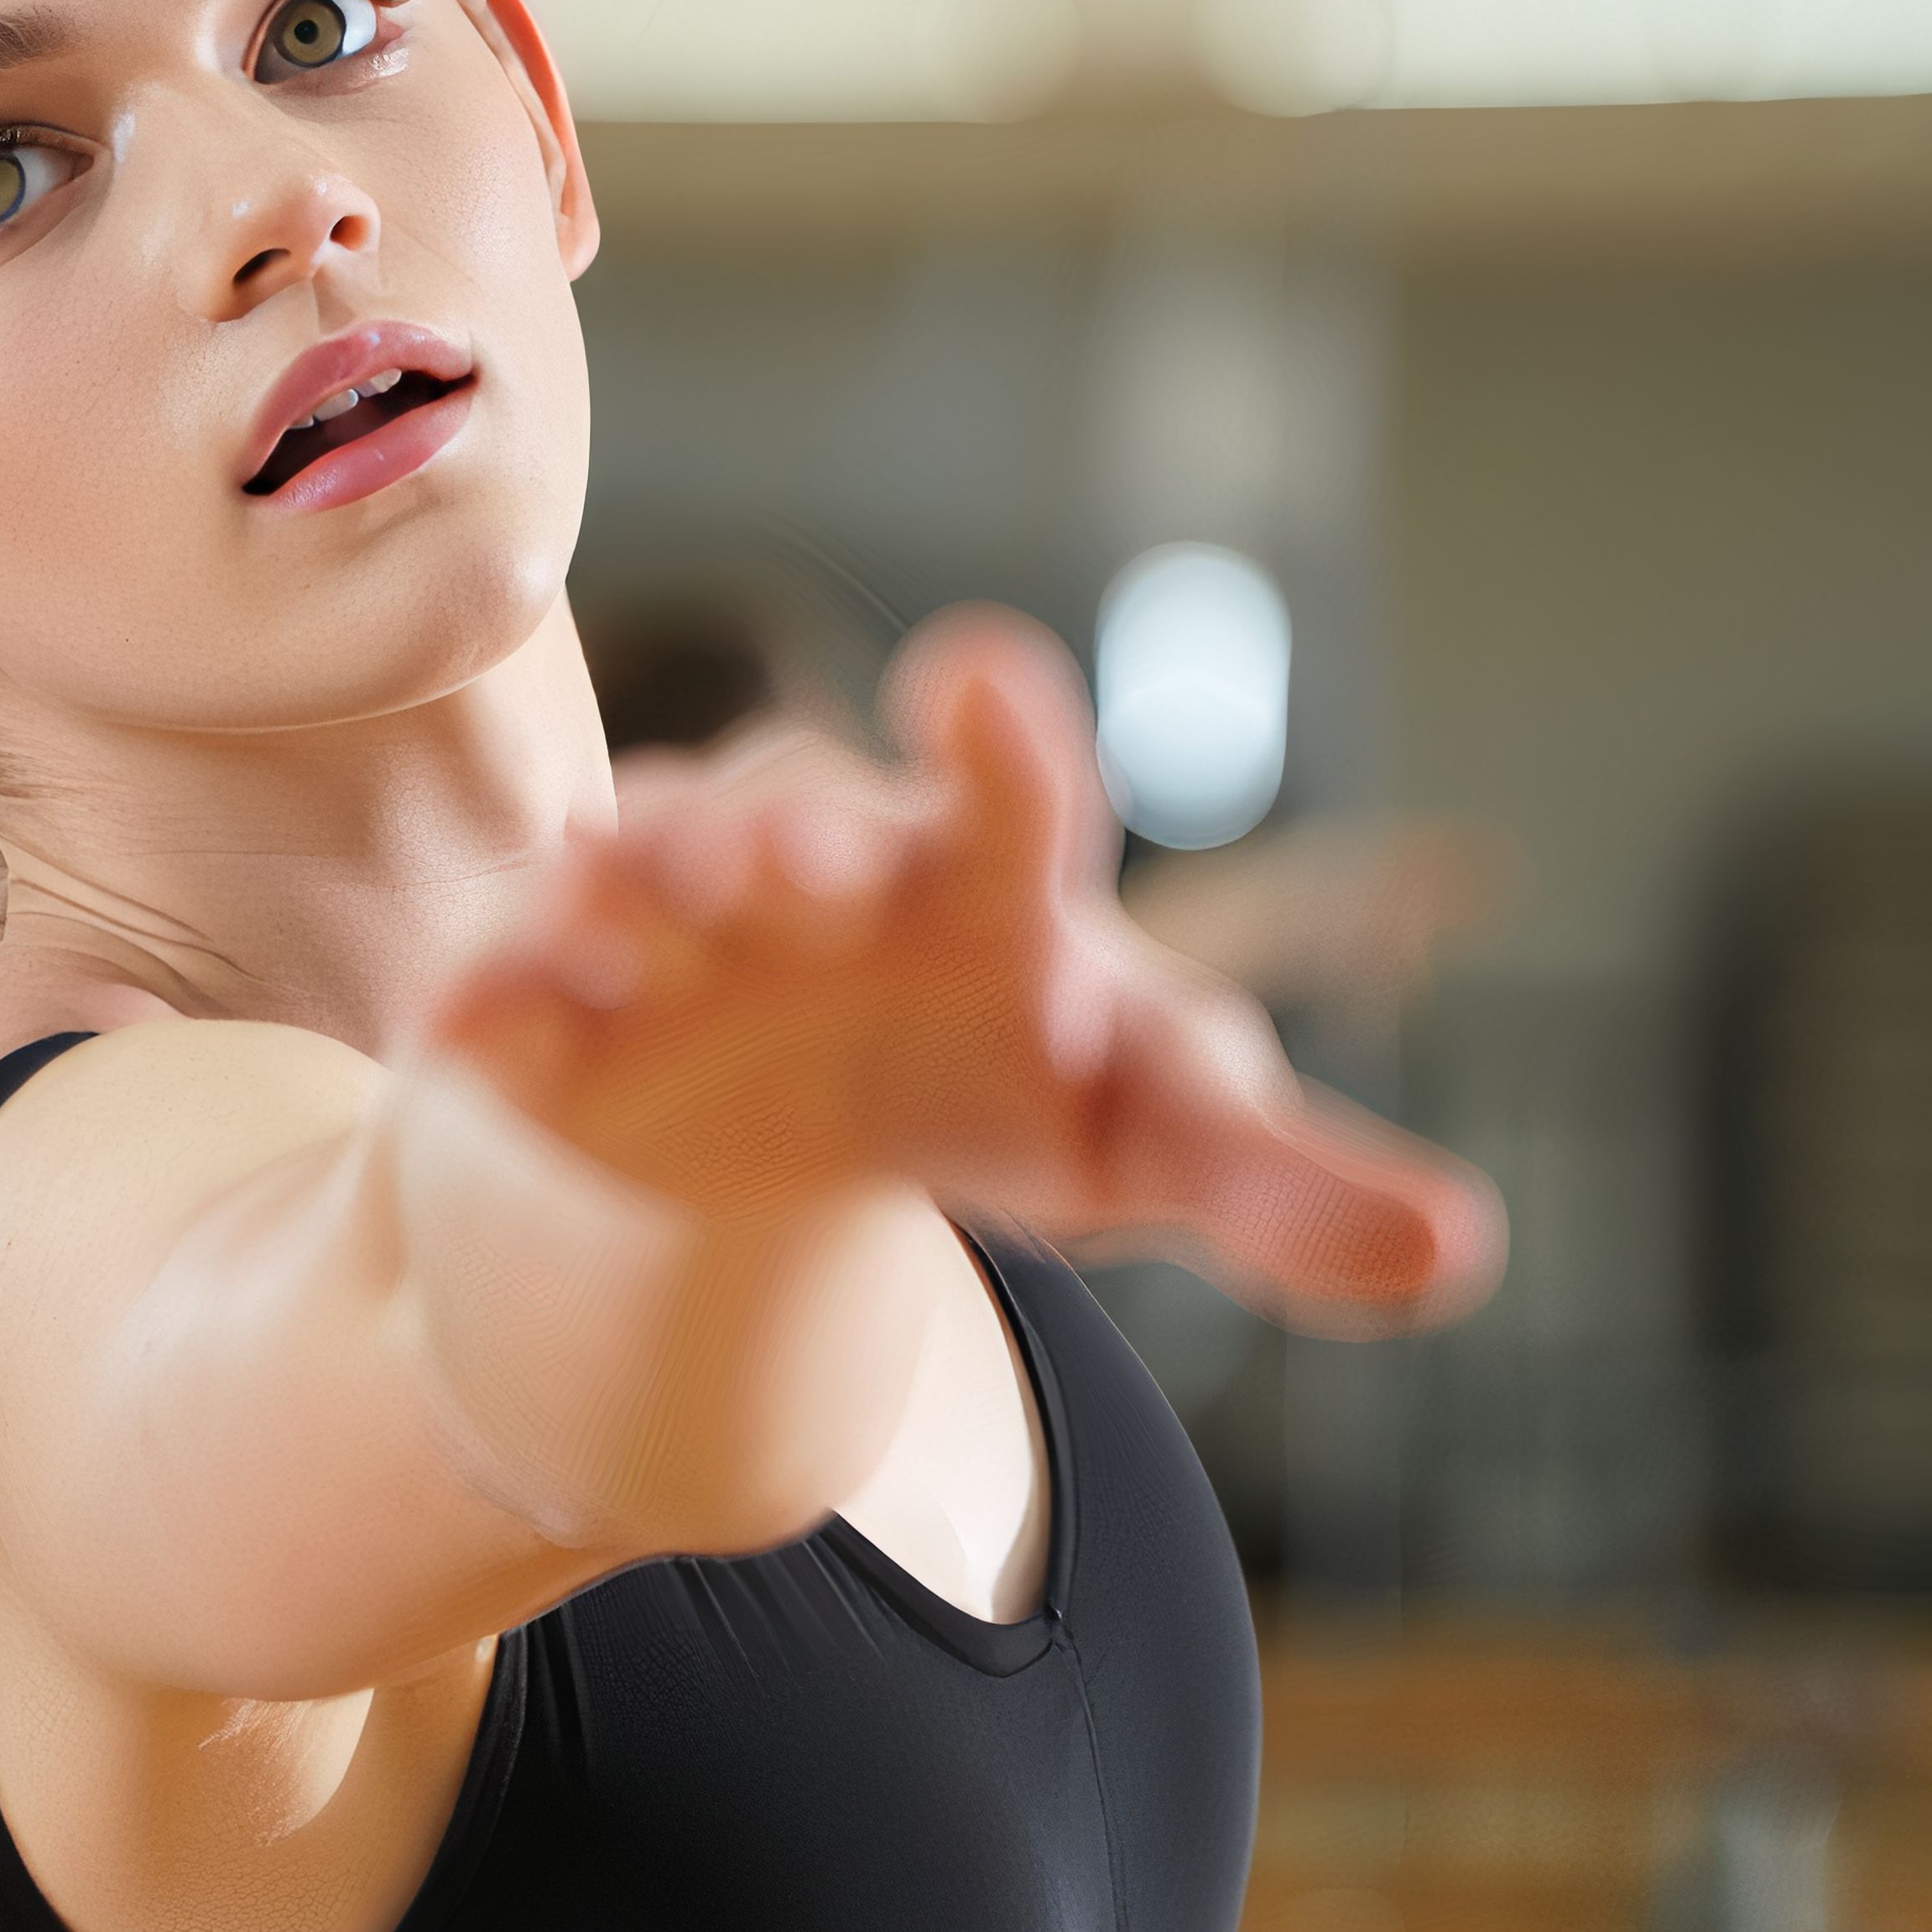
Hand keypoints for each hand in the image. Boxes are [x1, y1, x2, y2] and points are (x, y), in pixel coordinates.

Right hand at [428, 611, 1499, 1334]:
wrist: (788, 1127)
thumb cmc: (1001, 1084)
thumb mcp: (1155, 1146)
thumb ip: (1291, 1191)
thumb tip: (1460, 1248)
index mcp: (984, 878)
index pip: (1013, 791)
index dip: (999, 740)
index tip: (974, 683)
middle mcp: (821, 862)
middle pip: (801, 805)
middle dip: (792, 823)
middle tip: (804, 859)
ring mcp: (676, 917)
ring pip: (644, 855)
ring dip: (639, 868)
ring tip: (637, 903)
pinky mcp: (559, 996)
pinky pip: (513, 974)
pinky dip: (494, 993)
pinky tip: (471, 1034)